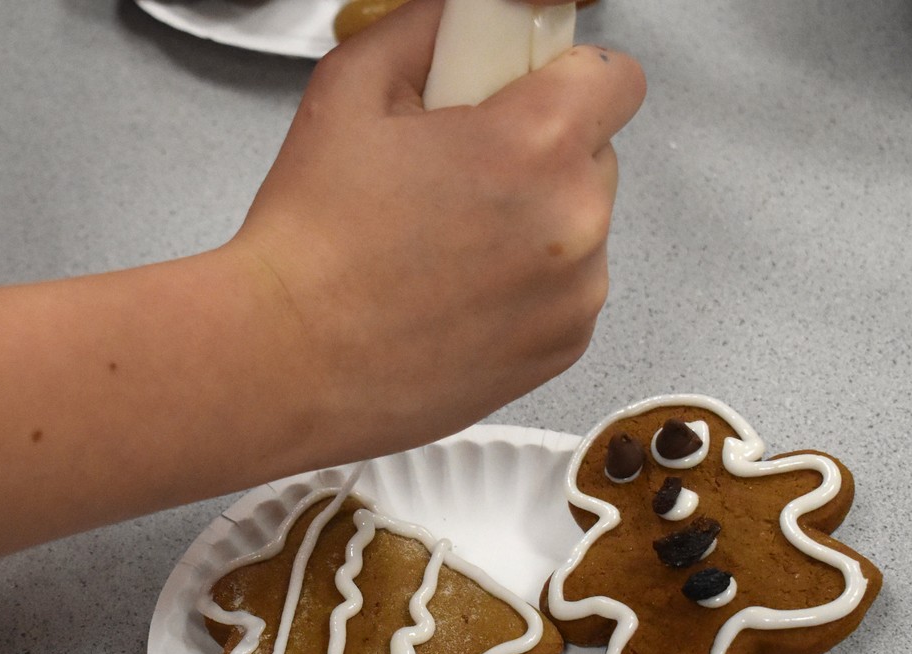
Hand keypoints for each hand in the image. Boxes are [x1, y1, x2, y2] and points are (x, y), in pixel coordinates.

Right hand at [236, 0, 645, 463]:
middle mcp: (574, 223)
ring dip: (539, 228)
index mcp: (536, 143)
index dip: (572, 78)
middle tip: (466, 180)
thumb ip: (430, 29)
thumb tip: (466, 19)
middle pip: (597, 158)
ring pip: (584, 232)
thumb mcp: (354, 87)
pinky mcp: (561, 350)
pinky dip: (533, 290)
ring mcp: (574, 297)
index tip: (535, 94)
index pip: (618, 79)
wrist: (293, 360)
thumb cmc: (315, 241)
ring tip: (453, 250)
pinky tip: (464, 298)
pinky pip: (569, 295)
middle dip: (545, 157)